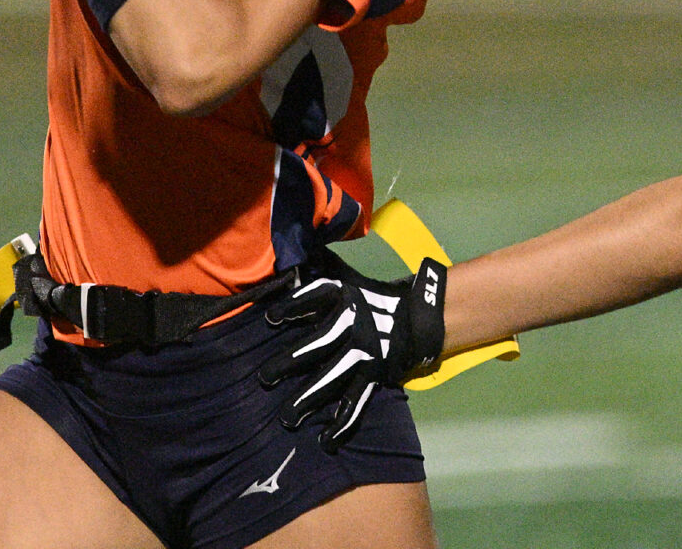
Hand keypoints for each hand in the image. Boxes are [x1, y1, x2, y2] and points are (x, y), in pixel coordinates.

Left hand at [259, 255, 446, 448]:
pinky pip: (357, 401)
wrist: (417, 316)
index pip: (316, 297)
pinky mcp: (374, 375)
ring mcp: (365, 353)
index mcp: (345, 295)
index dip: (294, 306)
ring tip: (287, 417)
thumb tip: (283, 241)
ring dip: (310, 398)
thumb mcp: (341, 273)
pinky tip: (325, 440)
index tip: (270, 317)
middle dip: (290, 362)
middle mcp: (355, 324)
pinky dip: (343, 423)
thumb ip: (313, 261)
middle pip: (319, 344)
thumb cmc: (366, 294)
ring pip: (334, 377)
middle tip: (264, 378)